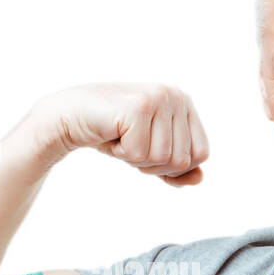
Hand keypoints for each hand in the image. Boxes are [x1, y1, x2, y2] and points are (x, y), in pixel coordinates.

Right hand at [29, 83, 208, 186]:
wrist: (72, 116)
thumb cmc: (114, 133)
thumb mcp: (151, 154)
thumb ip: (177, 169)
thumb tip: (199, 178)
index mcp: (185, 103)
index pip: (201, 154)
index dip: (174, 166)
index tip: (149, 149)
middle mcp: (176, 96)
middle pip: (181, 160)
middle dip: (152, 164)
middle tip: (130, 142)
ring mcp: (159, 98)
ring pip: (161, 159)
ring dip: (135, 158)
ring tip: (121, 136)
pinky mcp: (139, 107)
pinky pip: (139, 154)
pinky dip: (121, 152)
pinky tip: (112, 133)